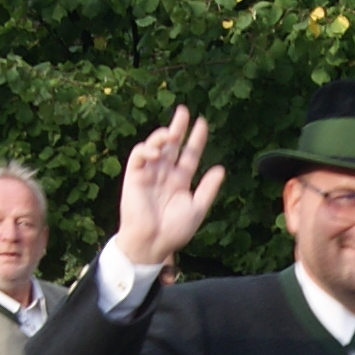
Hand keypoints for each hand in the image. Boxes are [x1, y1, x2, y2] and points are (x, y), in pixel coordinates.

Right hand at [112, 106, 227, 268]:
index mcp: (180, 181)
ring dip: (161, 136)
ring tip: (171, 133)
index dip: (196, 139)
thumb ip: (208, 189)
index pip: (189, 154)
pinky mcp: (134, 177)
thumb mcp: (197, 208)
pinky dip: (146, 149)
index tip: (203, 123)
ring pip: (155, 147)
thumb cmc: (174, 231)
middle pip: (172, 145)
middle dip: (178, 127)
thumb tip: (221, 168)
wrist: (152, 243)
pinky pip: (138, 156)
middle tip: (184, 111)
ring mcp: (149, 174)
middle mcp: (165, 174)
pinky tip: (156, 152)